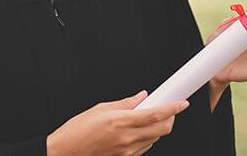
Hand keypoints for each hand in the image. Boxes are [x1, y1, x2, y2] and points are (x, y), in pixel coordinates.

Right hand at [46, 90, 188, 155]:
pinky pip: (144, 148)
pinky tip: (140, 131)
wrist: (65, 153)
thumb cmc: (77, 131)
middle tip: (168, 109)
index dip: (172, 108)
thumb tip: (141, 96)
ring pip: (155, 139)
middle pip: (161, 130)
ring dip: (158, 128)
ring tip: (149, 118)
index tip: (182, 102)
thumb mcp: (99, 109)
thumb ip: (125, 103)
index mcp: (119, 121)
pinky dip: (148, 138)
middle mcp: (126, 138)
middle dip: (170, 118)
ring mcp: (126, 152)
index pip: (154, 114)